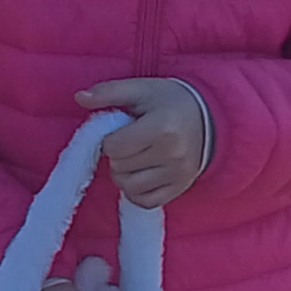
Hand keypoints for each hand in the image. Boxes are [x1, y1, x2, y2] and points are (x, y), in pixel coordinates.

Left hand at [78, 78, 208, 208]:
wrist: (210, 118)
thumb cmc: (170, 101)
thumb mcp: (141, 89)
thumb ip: (109, 92)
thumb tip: (80, 98)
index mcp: (161, 127)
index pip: (114, 147)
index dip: (110, 139)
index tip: (122, 131)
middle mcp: (172, 154)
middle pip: (119, 168)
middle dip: (117, 156)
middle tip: (130, 143)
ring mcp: (178, 175)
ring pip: (129, 187)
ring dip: (123, 175)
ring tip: (134, 159)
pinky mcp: (180, 188)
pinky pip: (146, 202)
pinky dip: (136, 192)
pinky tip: (140, 176)